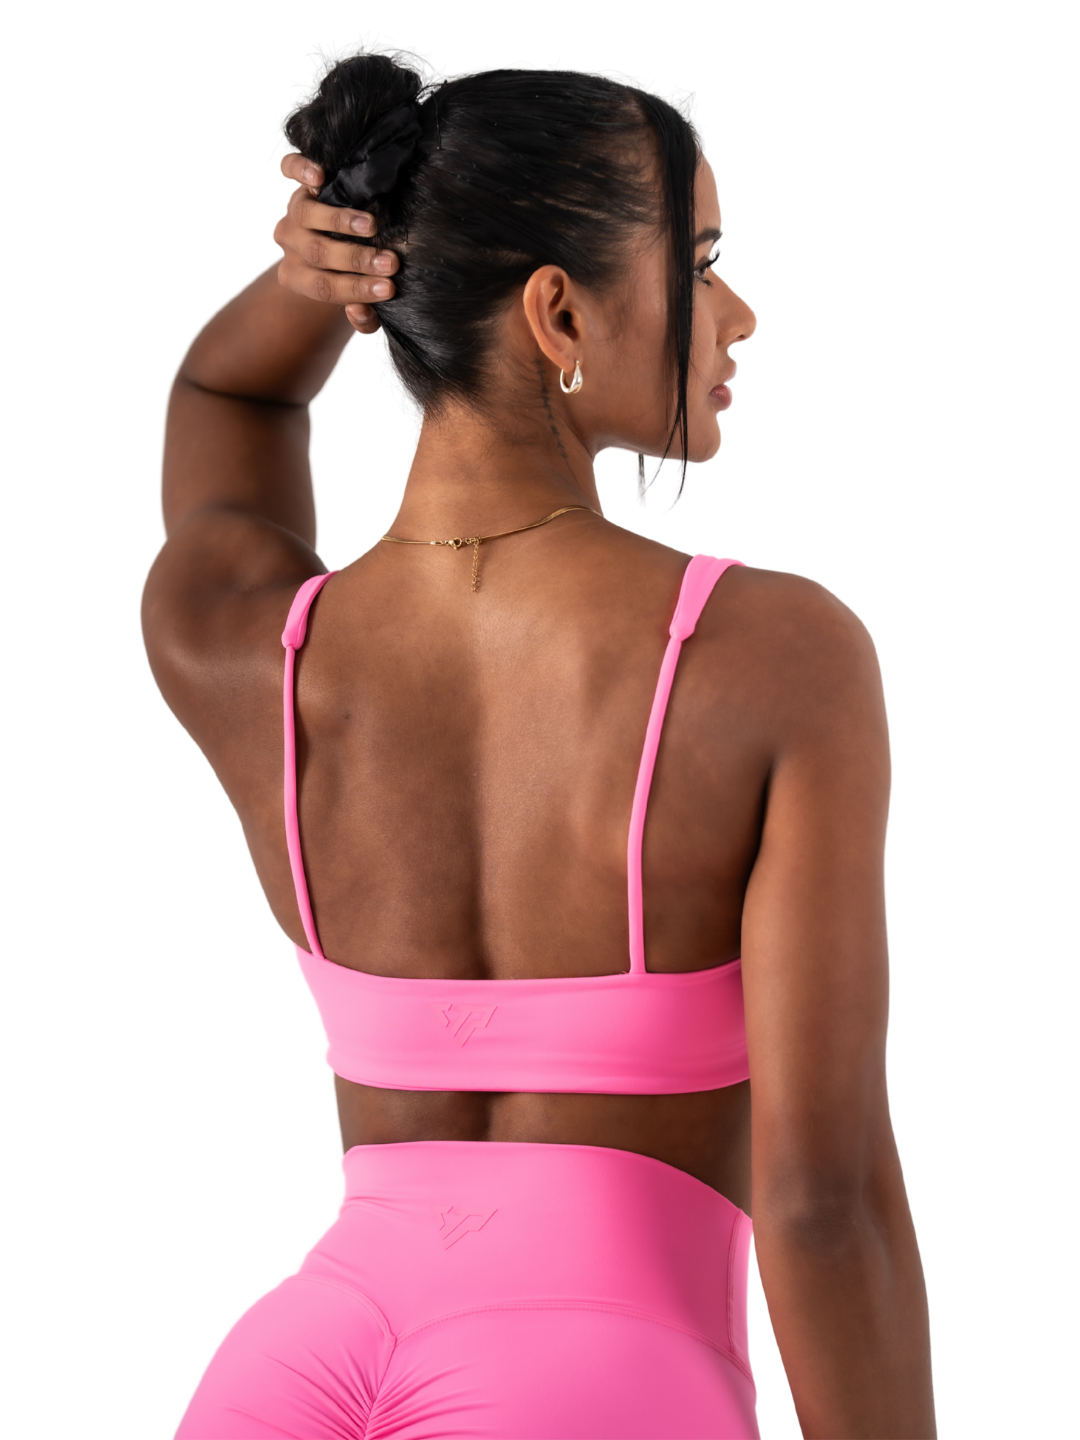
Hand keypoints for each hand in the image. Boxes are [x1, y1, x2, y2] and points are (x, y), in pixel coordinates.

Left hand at [274, 154, 398, 333]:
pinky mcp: (298, 182)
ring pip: (305, 215)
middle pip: (317, 253)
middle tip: (391, 262)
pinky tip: (322, 176)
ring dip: (341, 221)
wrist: (341, 235)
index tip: (390, 289)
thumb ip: (362, 315)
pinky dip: (301, 170)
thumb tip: (359, 312)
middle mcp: (292, 243)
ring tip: (372, 225)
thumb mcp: (358, 295)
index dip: (357, 289)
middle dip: (357, 260)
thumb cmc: (352, 272)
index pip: (324, 287)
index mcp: (298, 276)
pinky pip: (288, 171)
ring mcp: (293, 211)